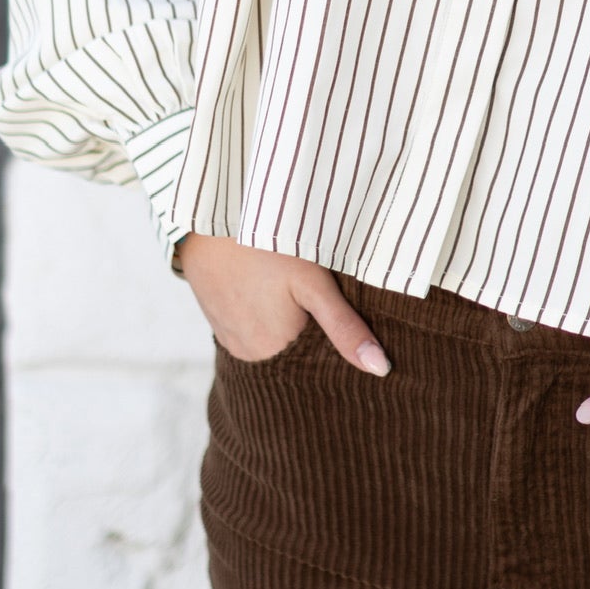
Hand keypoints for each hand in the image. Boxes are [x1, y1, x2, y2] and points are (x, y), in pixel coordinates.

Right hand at [177, 233, 388, 374]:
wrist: (209, 218)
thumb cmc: (266, 245)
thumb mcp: (315, 285)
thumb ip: (346, 329)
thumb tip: (381, 370)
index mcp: (271, 352)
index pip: (316, 353)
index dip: (329, 329)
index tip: (330, 300)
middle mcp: (247, 354)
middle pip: (293, 344)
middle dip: (305, 323)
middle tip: (304, 286)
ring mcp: (228, 337)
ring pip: (271, 334)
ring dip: (281, 316)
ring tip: (283, 283)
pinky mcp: (216, 318)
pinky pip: (249, 323)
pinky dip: (261, 310)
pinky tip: (264, 284)